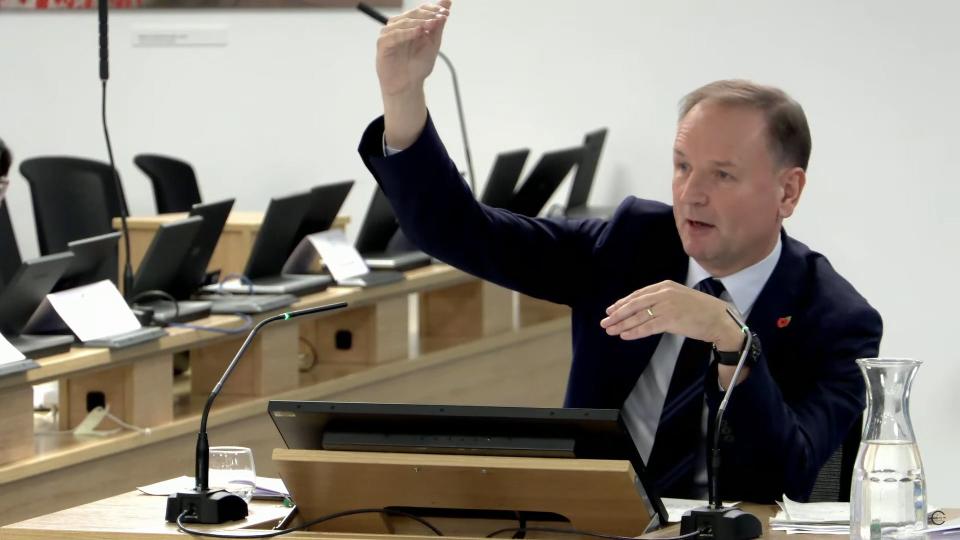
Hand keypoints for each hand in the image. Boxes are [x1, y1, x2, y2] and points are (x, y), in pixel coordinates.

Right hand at [376, 1, 450, 148]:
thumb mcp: (433, 43)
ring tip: (430, 25)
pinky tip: (418, 32)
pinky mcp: (383, 44)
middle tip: (440, 18)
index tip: (446, 13)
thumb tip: (447, 1)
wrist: (409, 86)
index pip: (420, 10)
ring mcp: (389, 34)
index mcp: (410, 24)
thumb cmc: (418, 66)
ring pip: (403, 22)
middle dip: (428, 15)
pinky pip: (393, 34)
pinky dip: (406, 32)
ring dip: (418, 22)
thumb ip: (438, 23)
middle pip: (412, 14)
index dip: (433, 9)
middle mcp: (398, 26)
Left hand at [600, 280, 743, 349]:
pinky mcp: (670, 320)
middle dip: (617, 314)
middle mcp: (664, 294)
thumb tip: (644, 308)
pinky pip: (647, 327)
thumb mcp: (680, 296)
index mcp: (665, 286)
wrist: (719, 318)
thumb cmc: (701, 309)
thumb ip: (662, 299)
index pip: (638, 294)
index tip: (611, 310)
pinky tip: (625, 335)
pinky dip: (634, 331)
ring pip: (638, 317)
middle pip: (634, 304)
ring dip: (622, 325)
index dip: (622, 303)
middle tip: (604, 322)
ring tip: (610, 331)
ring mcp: (667, 307)